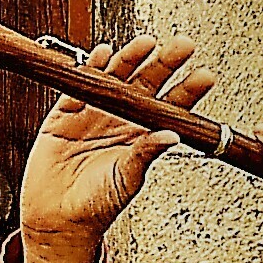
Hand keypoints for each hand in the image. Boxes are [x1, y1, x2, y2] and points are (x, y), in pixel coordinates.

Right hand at [15, 38, 212, 262]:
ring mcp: (94, 114)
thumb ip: (145, 155)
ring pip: (115, 78)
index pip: (171, 107)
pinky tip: (102, 54)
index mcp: (143, 136)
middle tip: (184, 45)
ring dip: (131, 59)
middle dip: (165, 63)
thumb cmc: (97, 205)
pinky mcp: (66, 114)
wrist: (57, 218)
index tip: (205, 76)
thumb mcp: (127, 180)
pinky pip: (79, 86)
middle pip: (146, 83)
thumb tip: (171, 135)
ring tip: (147, 44)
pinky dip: (89, 68)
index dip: (188, 90)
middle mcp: (122, 120)